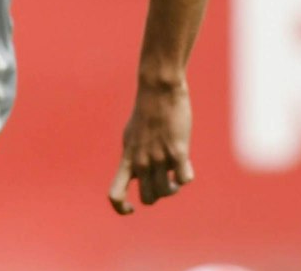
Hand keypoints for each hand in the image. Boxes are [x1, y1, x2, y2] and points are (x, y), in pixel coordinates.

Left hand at [107, 78, 194, 214]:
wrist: (158, 90)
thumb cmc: (146, 112)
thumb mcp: (132, 136)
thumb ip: (134, 157)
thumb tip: (139, 174)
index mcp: (126, 158)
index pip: (115, 195)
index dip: (121, 208)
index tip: (131, 209)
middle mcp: (140, 162)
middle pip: (147, 198)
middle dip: (157, 195)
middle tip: (163, 182)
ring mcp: (158, 158)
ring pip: (166, 192)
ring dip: (173, 187)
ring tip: (175, 175)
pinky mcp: (177, 152)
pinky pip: (184, 179)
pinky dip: (186, 176)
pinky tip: (185, 163)